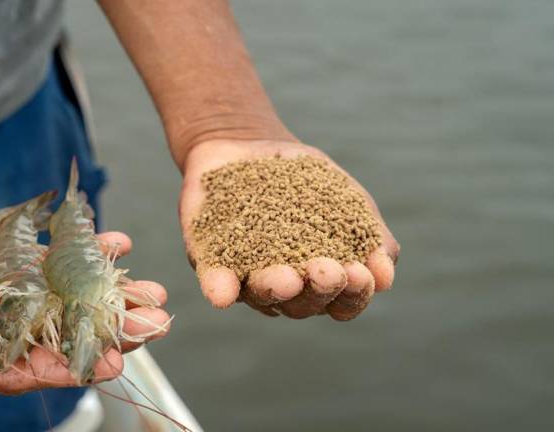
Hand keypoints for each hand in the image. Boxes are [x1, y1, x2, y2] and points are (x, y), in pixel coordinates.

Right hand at [0, 216, 167, 409]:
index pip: (15, 372)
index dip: (61, 369)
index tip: (109, 364)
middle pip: (54, 337)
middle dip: (104, 332)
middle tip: (154, 324)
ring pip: (60, 298)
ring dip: (105, 294)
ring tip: (151, 290)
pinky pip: (44, 260)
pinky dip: (78, 252)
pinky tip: (114, 242)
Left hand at [179, 139, 399, 319]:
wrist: (249, 144)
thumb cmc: (305, 181)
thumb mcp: (346, 200)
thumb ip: (372, 237)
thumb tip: (385, 276)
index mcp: (320, 283)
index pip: (342, 303)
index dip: (353, 295)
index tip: (360, 273)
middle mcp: (283, 288)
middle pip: (302, 305)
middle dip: (318, 291)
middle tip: (327, 271)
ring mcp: (244, 276)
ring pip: (259, 295)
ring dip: (274, 290)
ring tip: (288, 277)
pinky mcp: (208, 260)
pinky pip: (213, 281)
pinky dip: (219, 288)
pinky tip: (223, 293)